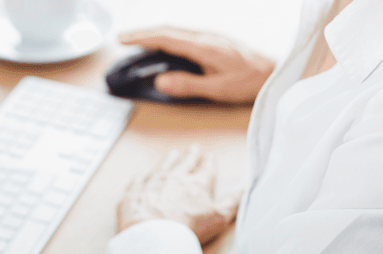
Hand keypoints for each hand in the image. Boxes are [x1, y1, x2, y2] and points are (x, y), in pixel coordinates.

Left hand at [117, 145, 240, 243]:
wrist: (153, 233)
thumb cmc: (187, 227)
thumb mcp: (218, 217)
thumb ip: (233, 201)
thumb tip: (247, 187)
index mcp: (196, 183)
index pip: (206, 168)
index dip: (209, 162)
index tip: (210, 156)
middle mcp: (175, 177)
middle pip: (184, 163)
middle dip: (191, 155)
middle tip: (194, 148)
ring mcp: (153, 182)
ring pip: (162, 166)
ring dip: (169, 160)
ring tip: (173, 154)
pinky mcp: (135, 192)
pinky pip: (139, 180)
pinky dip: (142, 176)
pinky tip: (142, 174)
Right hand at [119, 27, 274, 103]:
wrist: (274, 72)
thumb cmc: (248, 82)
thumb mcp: (217, 89)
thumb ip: (188, 85)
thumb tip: (160, 81)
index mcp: (203, 46)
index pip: (166, 37)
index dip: (142, 36)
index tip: (123, 38)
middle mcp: (205, 36)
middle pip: (168, 30)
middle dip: (144, 33)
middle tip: (123, 39)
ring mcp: (211, 36)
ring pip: (177, 30)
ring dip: (156, 33)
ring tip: (139, 40)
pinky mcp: (215, 40)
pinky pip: (185, 34)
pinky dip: (169, 36)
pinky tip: (166, 44)